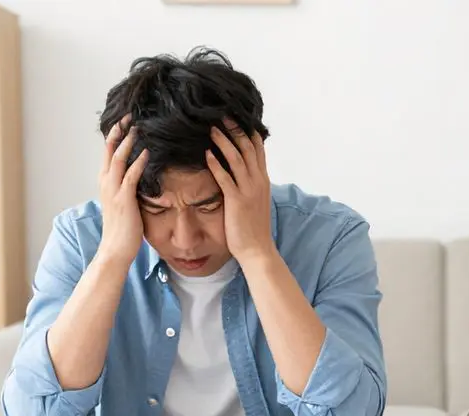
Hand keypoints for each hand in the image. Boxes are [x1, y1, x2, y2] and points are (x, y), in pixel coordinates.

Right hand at [97, 115, 146, 266]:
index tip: (124, 121)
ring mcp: (113, 191)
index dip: (115, 136)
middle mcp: (106, 184)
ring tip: (137, 127)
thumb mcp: (123, 203)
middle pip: (110, 151)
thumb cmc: (123, 229)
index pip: (108, 153)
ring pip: (118, 160)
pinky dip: (138, 163)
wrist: (115, 250)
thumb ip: (128, 188)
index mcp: (106, 183)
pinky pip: (131, 177)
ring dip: (128, 142)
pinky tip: (148, 152)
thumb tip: (139, 177)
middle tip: (129, 115)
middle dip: (119, 132)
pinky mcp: (124, 200)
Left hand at [206, 120, 273, 264]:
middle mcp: (258, 181)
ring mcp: (249, 190)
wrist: (257, 248)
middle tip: (221, 114)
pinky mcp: (237, 201)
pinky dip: (216, 165)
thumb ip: (249, 183)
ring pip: (237, 159)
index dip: (247, 131)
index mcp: (262, 180)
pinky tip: (206, 154)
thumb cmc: (252, 226)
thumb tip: (240, 170)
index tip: (236, 117)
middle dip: (235, 129)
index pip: (257, 148)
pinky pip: (226, 178)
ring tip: (211, 129)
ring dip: (224, 142)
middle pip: (248, 148)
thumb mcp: (255, 200)